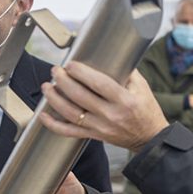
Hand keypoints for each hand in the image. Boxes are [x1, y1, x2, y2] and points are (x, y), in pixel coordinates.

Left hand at [39, 63, 168, 151]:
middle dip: (64, 81)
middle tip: (56, 71)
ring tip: (47, 86)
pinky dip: (54, 124)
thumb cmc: (147, 110)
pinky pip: (69, 132)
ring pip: (71, 113)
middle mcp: (111, 115)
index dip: (82, 73)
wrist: (149, 138)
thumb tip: (108, 55)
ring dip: (55, 99)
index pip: (99, 84)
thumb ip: (126, 71)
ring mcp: (101, 128)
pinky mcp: (95, 136)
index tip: (71, 64)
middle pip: (80, 97)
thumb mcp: (142, 88)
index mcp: (125, 100)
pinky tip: (43, 114)